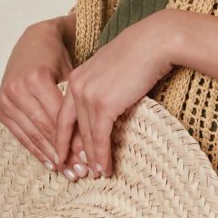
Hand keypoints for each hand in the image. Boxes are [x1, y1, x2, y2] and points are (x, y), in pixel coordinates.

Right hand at [0, 18, 81, 171]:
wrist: (34, 42)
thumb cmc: (59, 58)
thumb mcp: (72, 74)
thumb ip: (76, 103)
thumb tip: (92, 140)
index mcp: (37, 78)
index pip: (58, 118)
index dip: (73, 140)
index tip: (89, 157)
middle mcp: (18, 89)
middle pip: (44, 128)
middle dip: (63, 153)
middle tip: (80, 172)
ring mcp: (6, 98)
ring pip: (31, 134)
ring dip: (50, 156)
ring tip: (67, 172)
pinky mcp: (0, 106)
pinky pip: (19, 134)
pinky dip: (35, 149)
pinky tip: (49, 163)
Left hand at [55, 10, 174, 179]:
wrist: (154, 42)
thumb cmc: (138, 53)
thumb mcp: (110, 69)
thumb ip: (100, 86)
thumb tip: (105, 105)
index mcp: (76, 78)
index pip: (63, 115)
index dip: (63, 138)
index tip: (64, 156)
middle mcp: (76, 87)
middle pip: (71, 129)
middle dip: (74, 153)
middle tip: (78, 173)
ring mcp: (88, 96)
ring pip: (86, 136)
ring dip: (91, 159)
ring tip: (96, 175)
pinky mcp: (104, 105)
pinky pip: (100, 137)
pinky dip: (102, 156)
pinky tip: (105, 168)